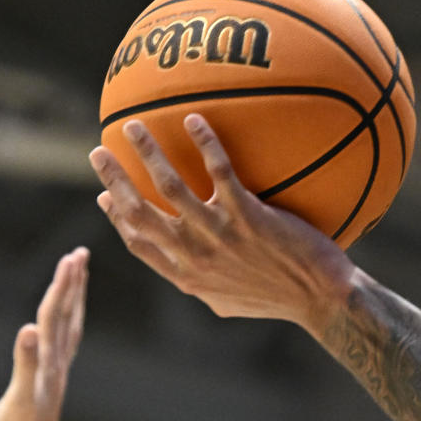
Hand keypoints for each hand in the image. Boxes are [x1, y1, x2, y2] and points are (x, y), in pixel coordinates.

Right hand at [0, 248, 88, 420]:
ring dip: (71, 301)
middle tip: (80, 254)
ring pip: (67, 329)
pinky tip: (59, 326)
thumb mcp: (19, 400)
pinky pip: (60, 347)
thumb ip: (25, 364)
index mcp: (49, 363)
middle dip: (72, 284)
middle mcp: (56, 364)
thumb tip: (28, 330)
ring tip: (76, 278)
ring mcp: (55, 374)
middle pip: (66, 316)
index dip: (62, 285)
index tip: (72, 256)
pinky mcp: (49, 384)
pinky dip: (62, 328)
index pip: (55, 315)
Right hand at [89, 116, 354, 326]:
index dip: (116, 219)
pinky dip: (204, 142)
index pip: (139, 244)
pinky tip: (194, 119)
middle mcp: (196, 256)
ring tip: (133, 124)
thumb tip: (187, 269)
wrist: (321, 298)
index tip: (104, 196)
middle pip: (139, 213)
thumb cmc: (280, 299)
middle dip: (113, 180)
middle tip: (99, 152)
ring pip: (169, 186)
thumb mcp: (230, 301)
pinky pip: (219, 170)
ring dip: (146, 152)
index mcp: (188, 277)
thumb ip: (203, 283)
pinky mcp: (248, 216)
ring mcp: (220, 235)